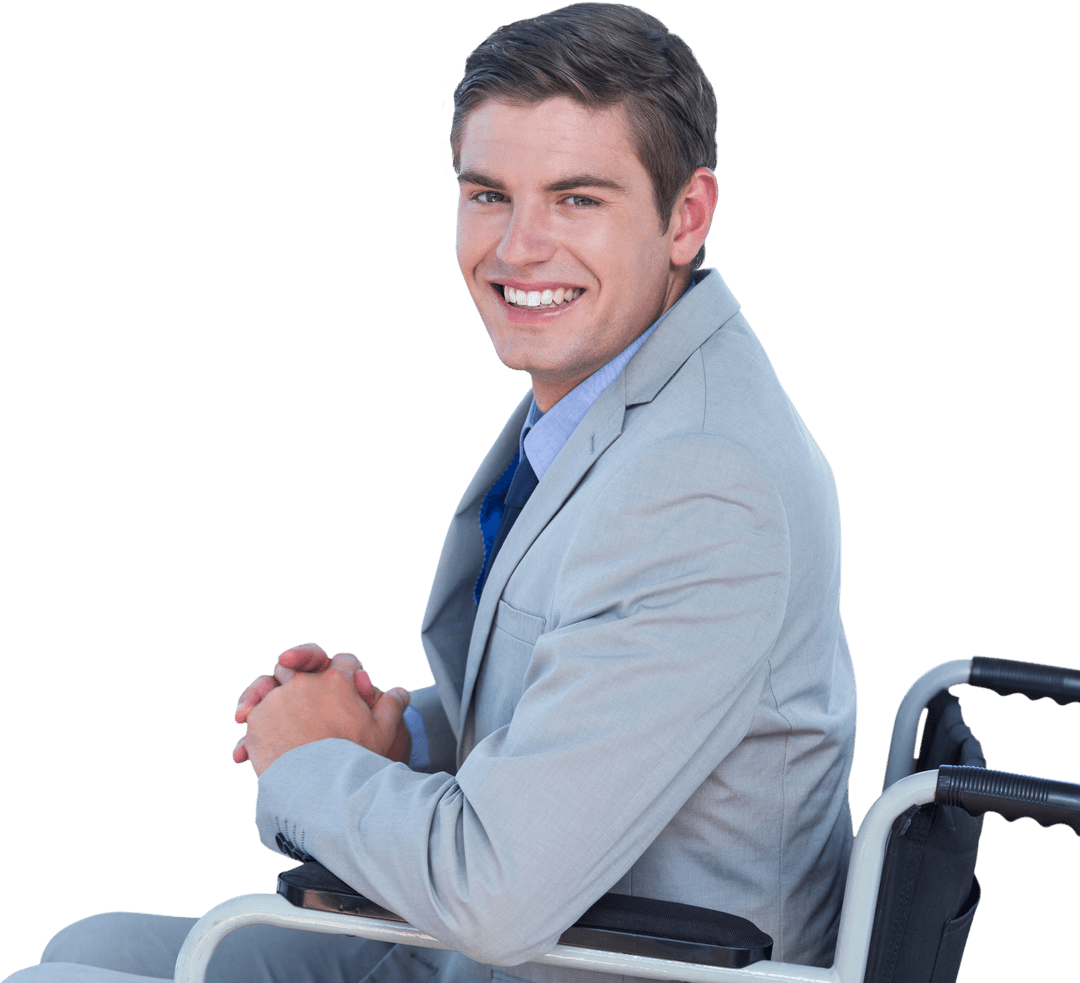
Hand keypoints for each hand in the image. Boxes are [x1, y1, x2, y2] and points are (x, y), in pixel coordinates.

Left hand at [240, 666, 410, 777]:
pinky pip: (251, 714)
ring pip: (267, 683)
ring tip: (266, 710)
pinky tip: (247, 748)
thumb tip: (400, 691)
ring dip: (266, 693)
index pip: (344, 661)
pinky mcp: (256, 719)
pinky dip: (252, 725)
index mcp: (338, 680)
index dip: (348, 670)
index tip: (346, 683)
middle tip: (299, 684)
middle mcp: (306, 682)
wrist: (320, 785)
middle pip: (299, 662)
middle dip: (300, 667)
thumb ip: (392, 705)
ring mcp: (278, 698)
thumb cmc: (355, 758)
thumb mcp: (384, 731)